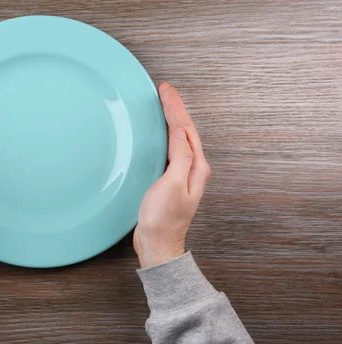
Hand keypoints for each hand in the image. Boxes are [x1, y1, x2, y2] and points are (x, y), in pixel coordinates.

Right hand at [134, 82, 210, 267]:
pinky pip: (170, 149)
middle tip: (165, 90)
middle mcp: (192, 168)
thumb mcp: (171, 184)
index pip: (184, 129)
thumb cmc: (163, 219)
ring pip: (178, 138)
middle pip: (184, 130)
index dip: (174, 107)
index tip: (165, 90)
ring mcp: (181, 174)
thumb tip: (180, 133)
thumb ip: (180, 157)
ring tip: (164, 103)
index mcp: (195, 167)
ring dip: (171, 119)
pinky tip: (161, 133)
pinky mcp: (170, 180)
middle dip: (175, 108)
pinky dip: (166, 135)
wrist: (157, 244)